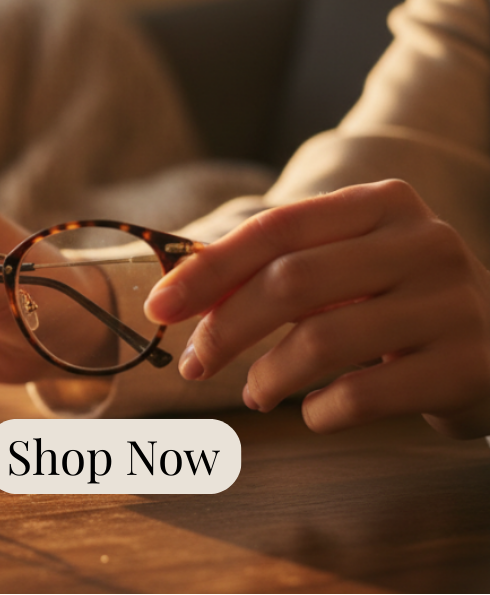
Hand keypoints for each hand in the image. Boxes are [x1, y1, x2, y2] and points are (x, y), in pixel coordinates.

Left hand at [145, 179, 489, 437]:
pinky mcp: (468, 365)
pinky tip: (313, 411)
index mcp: (382, 204)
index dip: (208, 270)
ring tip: (255, 393)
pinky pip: (363, 395)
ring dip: (267, 377)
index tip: (158, 308)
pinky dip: (319, 410)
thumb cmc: (397, 305)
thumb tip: (177, 290)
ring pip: (322, 341)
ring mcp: (452, 303)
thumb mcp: (346, 268)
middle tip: (193, 365)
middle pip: (291, 283)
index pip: (275, 229)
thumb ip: (272, 269)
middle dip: (225, 329)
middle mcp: (424, 242)